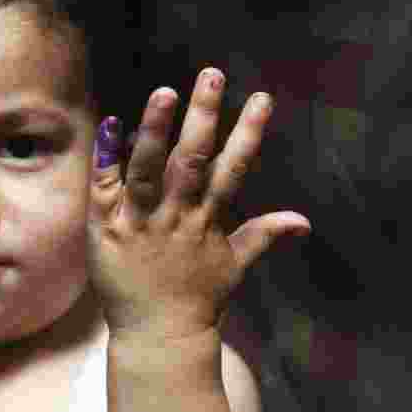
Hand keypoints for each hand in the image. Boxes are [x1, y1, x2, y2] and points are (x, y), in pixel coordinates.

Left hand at [87, 67, 310, 342]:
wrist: (158, 337)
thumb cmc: (196, 299)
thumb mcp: (233, 266)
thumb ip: (263, 235)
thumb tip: (304, 221)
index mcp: (208, 221)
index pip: (232, 170)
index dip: (248, 134)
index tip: (261, 98)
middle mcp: (177, 218)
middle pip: (192, 161)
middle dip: (204, 117)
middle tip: (211, 74)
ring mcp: (141, 223)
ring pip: (150, 171)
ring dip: (157, 131)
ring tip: (166, 92)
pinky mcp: (108, 230)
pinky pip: (106, 188)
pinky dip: (108, 157)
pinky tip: (111, 124)